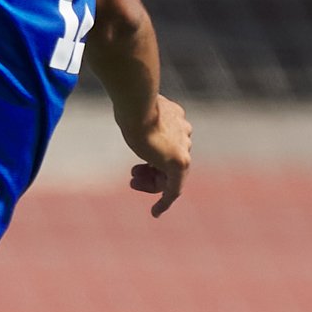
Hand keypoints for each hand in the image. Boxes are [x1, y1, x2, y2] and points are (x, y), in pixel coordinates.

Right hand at [120, 93, 190, 215]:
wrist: (138, 104)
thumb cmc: (131, 104)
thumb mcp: (136, 111)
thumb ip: (139, 114)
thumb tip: (127, 99)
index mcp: (176, 117)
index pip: (168, 142)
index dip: (152, 155)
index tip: (138, 163)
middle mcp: (184, 132)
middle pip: (170, 160)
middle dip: (150, 171)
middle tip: (132, 176)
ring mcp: (184, 148)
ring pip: (171, 174)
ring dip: (152, 183)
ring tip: (133, 181)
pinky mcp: (179, 162)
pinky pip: (175, 188)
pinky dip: (165, 201)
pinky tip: (156, 212)